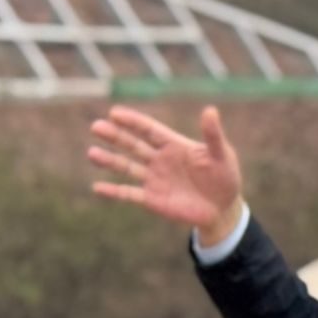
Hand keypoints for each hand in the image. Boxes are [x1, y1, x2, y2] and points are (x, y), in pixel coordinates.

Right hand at [87, 105, 244, 242]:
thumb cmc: (225, 176)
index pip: (149, 129)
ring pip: (127, 167)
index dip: (133, 121)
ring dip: (109, 160)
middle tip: (96, 127)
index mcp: (174, 145)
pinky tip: (97, 187)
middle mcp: (159, 159)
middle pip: (133, 145)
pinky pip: (129, 194)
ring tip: (92, 153)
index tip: (115, 113)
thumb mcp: (222, 155)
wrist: (223, 208)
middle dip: (115, 136)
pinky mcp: (152, 199)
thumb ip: (213, 135)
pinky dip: (113, 191)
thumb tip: (210, 110)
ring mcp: (154, 179)